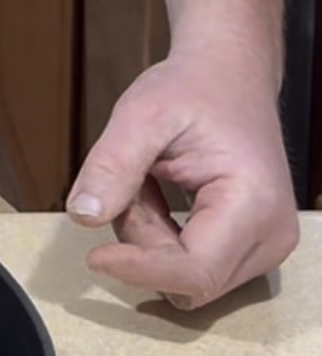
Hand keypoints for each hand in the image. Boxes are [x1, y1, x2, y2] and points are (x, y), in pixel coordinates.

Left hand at [65, 43, 298, 309]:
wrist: (228, 75)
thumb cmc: (193, 90)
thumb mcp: (141, 114)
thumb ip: (112, 166)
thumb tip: (83, 216)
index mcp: (254, 202)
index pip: (195, 272)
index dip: (140, 271)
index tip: (95, 256)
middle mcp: (271, 235)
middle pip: (184, 280)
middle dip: (142, 243)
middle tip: (131, 186)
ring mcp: (264, 247)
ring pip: (181, 280)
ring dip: (147, 241)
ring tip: (148, 184)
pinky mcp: (248, 250)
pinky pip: (186, 270)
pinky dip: (157, 241)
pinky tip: (157, 199)